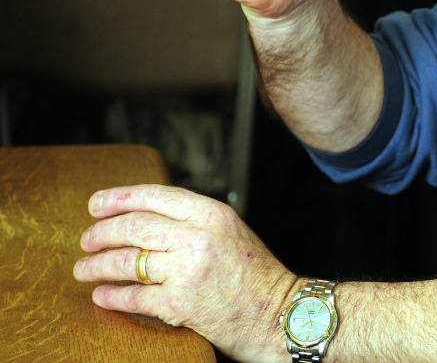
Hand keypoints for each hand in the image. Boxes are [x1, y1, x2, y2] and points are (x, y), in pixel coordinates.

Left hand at [74, 185, 301, 362]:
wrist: (278, 314)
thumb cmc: (256, 275)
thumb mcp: (231, 231)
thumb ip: (195, 221)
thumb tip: (148, 217)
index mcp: (213, 213)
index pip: (156, 196)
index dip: (120, 197)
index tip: (96, 203)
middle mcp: (199, 236)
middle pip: (134, 227)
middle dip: (101, 233)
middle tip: (86, 240)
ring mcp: (188, 270)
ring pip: (127, 261)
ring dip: (97, 265)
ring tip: (84, 269)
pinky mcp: (180, 304)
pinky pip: (133, 297)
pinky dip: (111, 296)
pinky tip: (101, 295)